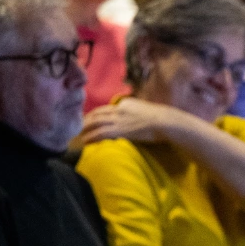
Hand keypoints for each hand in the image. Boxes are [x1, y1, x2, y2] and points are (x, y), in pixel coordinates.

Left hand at [78, 97, 193, 147]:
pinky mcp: (120, 130)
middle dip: (86, 120)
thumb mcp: (146, 110)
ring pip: (96, 123)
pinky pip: (101, 133)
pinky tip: (86, 141)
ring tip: (79, 135)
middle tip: (78, 127)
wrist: (166, 122)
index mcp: (125, 104)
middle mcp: (119, 109)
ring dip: (85, 129)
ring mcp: (119, 120)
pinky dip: (92, 137)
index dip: (95, 114)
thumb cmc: (162, 118)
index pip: (105, 108)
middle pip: (97, 114)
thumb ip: (136, 112)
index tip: (89, 119)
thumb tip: (134, 118)